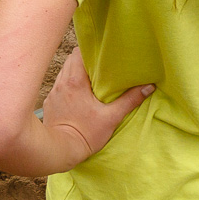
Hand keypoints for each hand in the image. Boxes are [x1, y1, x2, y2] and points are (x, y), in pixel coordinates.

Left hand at [40, 49, 153, 168]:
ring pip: (64, 72)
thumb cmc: (85, 134)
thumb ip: (130, 100)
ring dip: (75, 72)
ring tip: (90, 77)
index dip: (89, 51)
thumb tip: (148, 87)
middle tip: (99, 65)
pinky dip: (68, 84)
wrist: (59, 149)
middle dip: (84, 60)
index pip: (78, 54)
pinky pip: (59, 86)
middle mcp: (62, 83)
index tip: (101, 53)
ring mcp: (53, 92)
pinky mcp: (50, 102)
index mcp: (76, 81)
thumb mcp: (111, 117)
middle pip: (70, 60)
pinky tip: (77, 93)